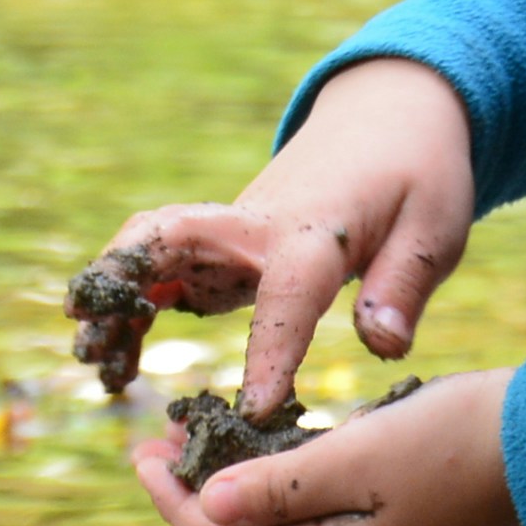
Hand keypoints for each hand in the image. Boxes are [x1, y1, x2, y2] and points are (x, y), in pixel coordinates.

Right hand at [79, 58, 474, 413]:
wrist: (388, 116)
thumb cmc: (419, 174)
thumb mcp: (437, 226)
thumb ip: (405, 285)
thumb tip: (384, 346)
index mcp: (320, 228)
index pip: (291, 290)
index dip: (272, 349)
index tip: (255, 409)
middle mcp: (261, 224)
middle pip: (177, 234)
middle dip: (126, 277)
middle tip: (88, 330)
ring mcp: (233, 231)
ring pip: (154, 252)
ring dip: (115, 300)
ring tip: (95, 365)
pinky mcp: (223, 246)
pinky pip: (164, 273)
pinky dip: (132, 309)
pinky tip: (119, 358)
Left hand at [136, 369, 517, 525]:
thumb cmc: (455, 439)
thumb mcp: (357, 455)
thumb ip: (277, 486)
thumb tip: (205, 506)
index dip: (175, 498)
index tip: (140, 452)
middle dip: (200, 496)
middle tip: (161, 444)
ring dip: (240, 491)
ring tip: (202, 445)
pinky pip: (320, 521)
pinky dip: (285, 490)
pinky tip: (272, 457)